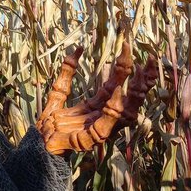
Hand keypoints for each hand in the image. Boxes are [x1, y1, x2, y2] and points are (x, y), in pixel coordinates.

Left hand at [36, 41, 156, 154]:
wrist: (39, 142)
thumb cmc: (50, 121)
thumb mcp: (59, 90)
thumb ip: (68, 70)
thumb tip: (78, 48)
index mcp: (99, 104)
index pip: (120, 85)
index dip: (127, 67)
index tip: (131, 48)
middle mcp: (105, 116)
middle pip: (132, 99)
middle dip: (144, 81)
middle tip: (151, 61)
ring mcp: (101, 128)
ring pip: (128, 112)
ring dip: (136, 93)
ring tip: (139, 72)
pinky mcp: (92, 138)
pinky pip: (107, 123)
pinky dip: (114, 108)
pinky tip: (117, 91)